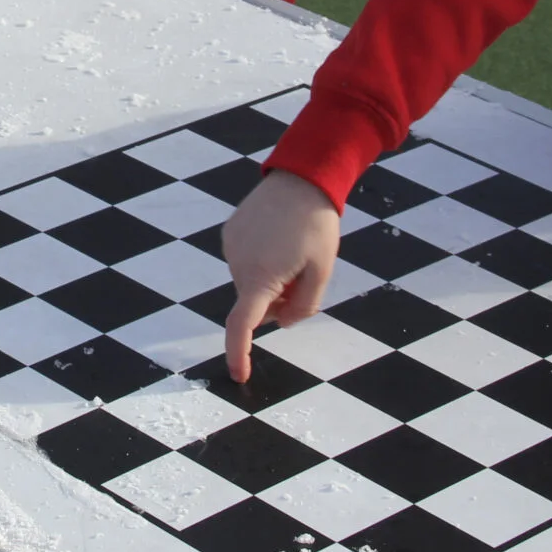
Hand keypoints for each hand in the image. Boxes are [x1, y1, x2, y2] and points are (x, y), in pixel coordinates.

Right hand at [220, 169, 341, 382]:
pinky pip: (244, 261)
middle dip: (276, 300)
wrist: (302, 176)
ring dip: (270, 279)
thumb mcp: (322, 270)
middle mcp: (237, 263)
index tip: (239, 375)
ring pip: (250, 282)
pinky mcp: (229, 232)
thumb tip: (281, 322)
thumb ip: (304, 304)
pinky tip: (278, 237)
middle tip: (303, 274)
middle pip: (254, 303)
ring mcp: (230, 246)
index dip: (238, 352)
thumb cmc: (317, 225)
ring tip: (292, 248)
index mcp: (260, 276)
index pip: (241, 324)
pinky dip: (261, 261)